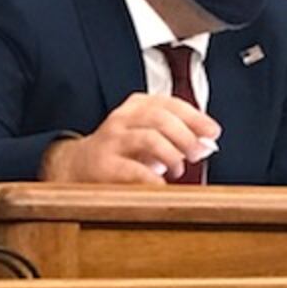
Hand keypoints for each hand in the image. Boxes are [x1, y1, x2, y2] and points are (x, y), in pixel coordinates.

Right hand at [41, 93, 220, 183]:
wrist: (74, 167)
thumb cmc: (118, 152)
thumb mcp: (147, 136)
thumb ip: (177, 137)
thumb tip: (207, 145)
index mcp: (134, 107)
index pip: (169, 103)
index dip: (195, 117)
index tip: (213, 132)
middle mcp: (121, 119)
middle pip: (160, 118)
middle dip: (185, 136)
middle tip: (197, 153)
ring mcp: (111, 141)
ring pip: (148, 138)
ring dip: (171, 154)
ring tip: (178, 169)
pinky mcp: (103, 166)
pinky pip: (133, 169)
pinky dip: (153, 177)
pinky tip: (162, 184)